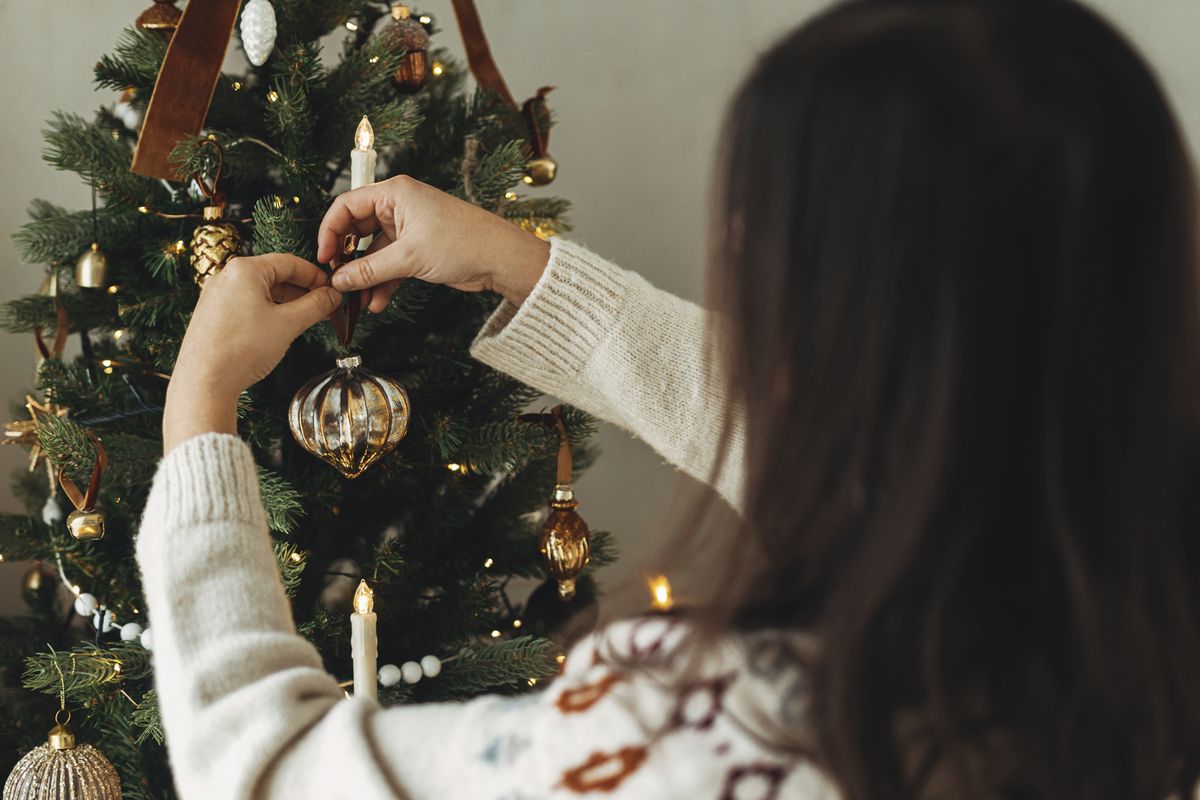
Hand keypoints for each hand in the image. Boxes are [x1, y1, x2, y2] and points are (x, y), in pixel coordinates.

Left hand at [163, 254, 341, 452]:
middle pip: (274, 276)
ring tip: (305, 321)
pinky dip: (267, 312)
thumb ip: (315, 306)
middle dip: (302, 292)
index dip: (316, 276)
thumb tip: (332, 296)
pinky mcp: (211, 315)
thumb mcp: (288, 324)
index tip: (332, 291)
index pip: (290, 263)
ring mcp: (216, 296)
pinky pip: (246, 305)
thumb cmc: (242, 349)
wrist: (204, 381)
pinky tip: (279, 330)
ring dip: (286, 304)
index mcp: (244, 270)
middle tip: (323, 308)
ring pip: (260, 292)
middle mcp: (226, 276)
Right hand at [317, 175, 549, 311]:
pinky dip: (384, 282)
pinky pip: (391, 264)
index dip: (330, 232)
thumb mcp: (409, 257)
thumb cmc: (462, 243)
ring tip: (358, 301)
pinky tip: (378, 303)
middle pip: (357, 230)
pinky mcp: (419, 248)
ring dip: (366, 277)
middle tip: (338, 282)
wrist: (501, 259)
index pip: (346, 206)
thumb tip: (340, 280)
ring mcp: (409, 228)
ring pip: (374, 252)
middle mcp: (399, 206)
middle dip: (348, 259)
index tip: (323, 258)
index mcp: (394, 193)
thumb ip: (370, 270)